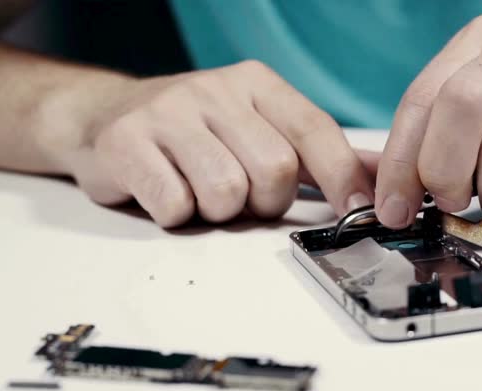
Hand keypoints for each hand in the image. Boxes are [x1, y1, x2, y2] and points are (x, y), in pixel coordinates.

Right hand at [62, 61, 373, 226]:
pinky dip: (178, 215)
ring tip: (202, 193)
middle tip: (243, 197)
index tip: (357, 212)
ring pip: (226, 191)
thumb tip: (378, 177)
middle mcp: (214, 89)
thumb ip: (317, 153)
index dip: (342, 177)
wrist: (103, 116)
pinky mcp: (126, 143)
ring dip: (220, 212)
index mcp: (256, 83)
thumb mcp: (259, 127)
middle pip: (274, 169)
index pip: (314, 129)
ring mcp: (167, 113)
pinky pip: (175, 205)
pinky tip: (169, 194)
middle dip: (266, 201)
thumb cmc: (193, 131)